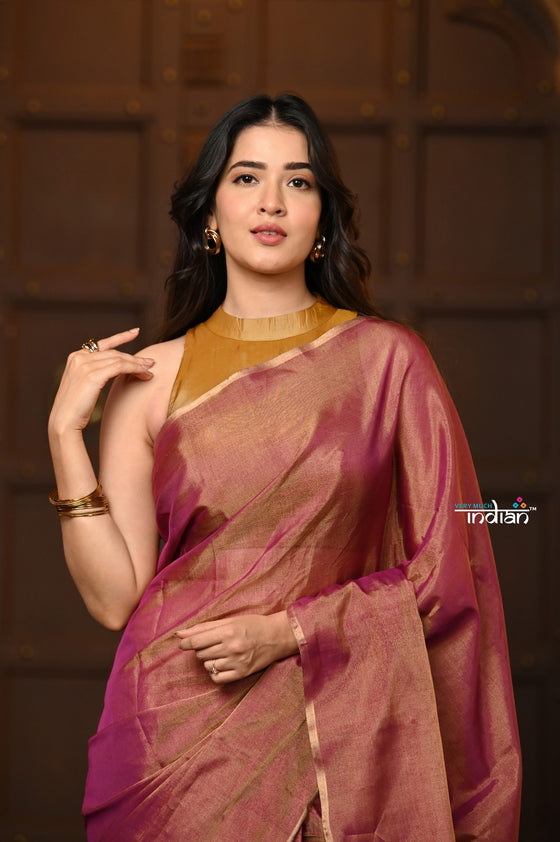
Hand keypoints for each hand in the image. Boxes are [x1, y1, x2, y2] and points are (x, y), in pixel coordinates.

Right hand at [49, 328, 154, 435]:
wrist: (64, 422)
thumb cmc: (76, 409)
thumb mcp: (84, 385)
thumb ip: (96, 372)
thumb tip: (117, 368)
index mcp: (76, 357)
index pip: (103, 344)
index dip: (121, 337)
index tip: (135, 332)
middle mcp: (79, 357)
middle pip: (114, 353)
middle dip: (134, 358)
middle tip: (150, 363)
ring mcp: (85, 365)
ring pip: (119, 359)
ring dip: (138, 364)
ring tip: (150, 371)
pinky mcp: (93, 375)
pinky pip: (120, 367)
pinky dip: (135, 369)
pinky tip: (144, 374)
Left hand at [175, 611, 297, 683]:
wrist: (277, 637)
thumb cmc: (252, 625)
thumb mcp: (230, 621)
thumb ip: (204, 628)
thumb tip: (180, 634)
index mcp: (228, 631)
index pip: (197, 641)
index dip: (186, 643)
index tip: (182, 644)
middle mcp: (232, 647)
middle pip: (201, 653)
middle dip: (201, 649)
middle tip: (212, 643)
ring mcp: (237, 662)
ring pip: (208, 666)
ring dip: (209, 660)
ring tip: (220, 652)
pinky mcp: (242, 673)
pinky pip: (217, 678)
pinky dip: (215, 672)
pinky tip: (221, 664)